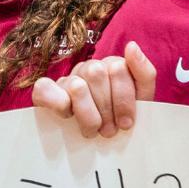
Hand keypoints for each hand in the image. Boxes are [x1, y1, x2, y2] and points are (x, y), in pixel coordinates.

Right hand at [32, 41, 155, 137]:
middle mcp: (89, 67)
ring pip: (76, 86)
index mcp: (112, 65)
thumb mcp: (141, 99)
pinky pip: (44, 88)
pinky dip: (57, 103)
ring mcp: (67, 78)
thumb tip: (131, 45)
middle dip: (106, 109)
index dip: (124, 101)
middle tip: (109, 130)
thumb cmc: (119, 119)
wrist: (99, 141)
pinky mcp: (46, 91)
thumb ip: (144, 73)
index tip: (126, 123)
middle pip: (97, 75)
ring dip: (87, 115)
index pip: (118, 69)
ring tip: (93, 130)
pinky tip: (67, 116)